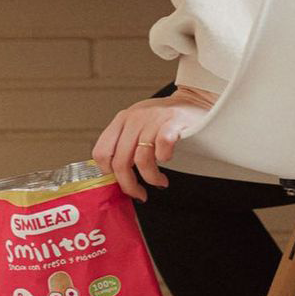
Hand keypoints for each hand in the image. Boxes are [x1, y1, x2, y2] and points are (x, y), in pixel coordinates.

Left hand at [92, 86, 217, 201]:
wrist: (194, 101)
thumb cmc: (164, 120)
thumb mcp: (138, 126)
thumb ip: (125, 145)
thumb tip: (117, 178)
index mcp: (121, 120)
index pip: (101, 152)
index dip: (108, 174)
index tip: (119, 185)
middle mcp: (134, 118)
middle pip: (120, 161)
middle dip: (129, 185)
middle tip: (139, 194)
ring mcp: (153, 119)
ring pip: (141, 159)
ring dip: (151, 178)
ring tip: (159, 182)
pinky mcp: (173, 122)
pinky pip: (162, 146)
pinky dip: (164, 159)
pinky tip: (167, 160)